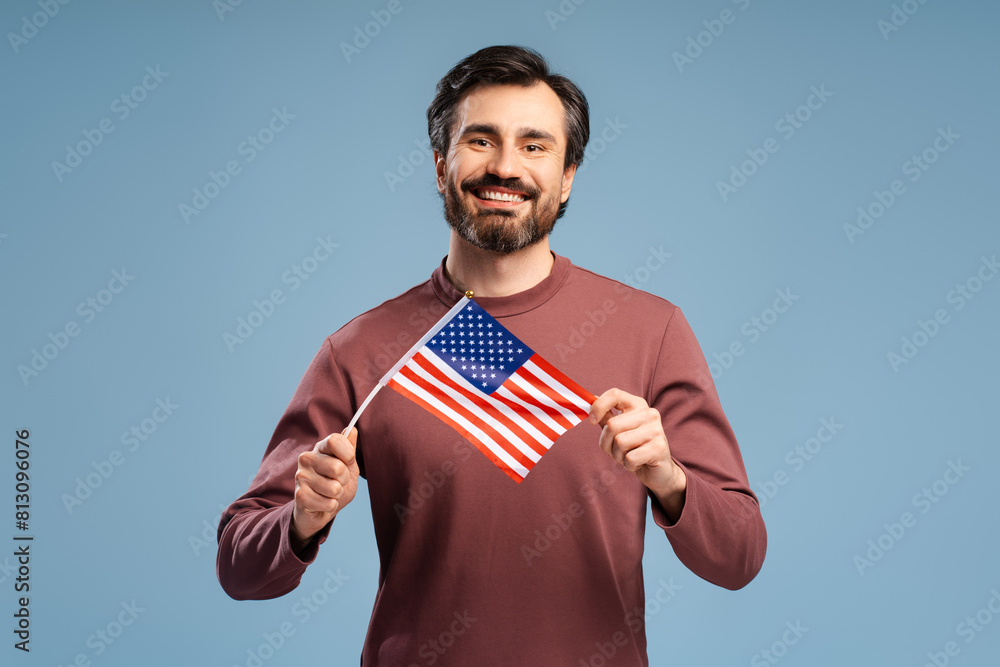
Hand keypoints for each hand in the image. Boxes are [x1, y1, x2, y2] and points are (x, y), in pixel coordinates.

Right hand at [291, 427, 359, 551]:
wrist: (320, 510)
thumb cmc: (335, 485)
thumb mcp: (348, 467)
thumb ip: (349, 449)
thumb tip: (352, 429)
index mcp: (320, 448)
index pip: (334, 440)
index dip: (348, 453)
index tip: (349, 461)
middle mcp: (307, 458)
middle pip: (338, 467)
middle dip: (345, 480)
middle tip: (338, 483)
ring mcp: (301, 476)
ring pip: (334, 488)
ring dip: (337, 495)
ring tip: (329, 493)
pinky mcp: (299, 495)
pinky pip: (328, 503)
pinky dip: (331, 506)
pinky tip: (323, 503)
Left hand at [588, 389, 686, 521]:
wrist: (659, 470)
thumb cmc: (634, 448)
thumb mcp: (618, 430)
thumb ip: (606, 416)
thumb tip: (590, 400)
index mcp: (638, 405)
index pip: (615, 394)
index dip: (599, 406)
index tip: (591, 421)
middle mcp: (649, 414)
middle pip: (612, 425)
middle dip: (607, 443)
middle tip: (616, 451)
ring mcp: (656, 430)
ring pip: (619, 442)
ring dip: (618, 455)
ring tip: (628, 456)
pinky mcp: (659, 448)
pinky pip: (629, 458)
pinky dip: (628, 465)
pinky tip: (637, 464)